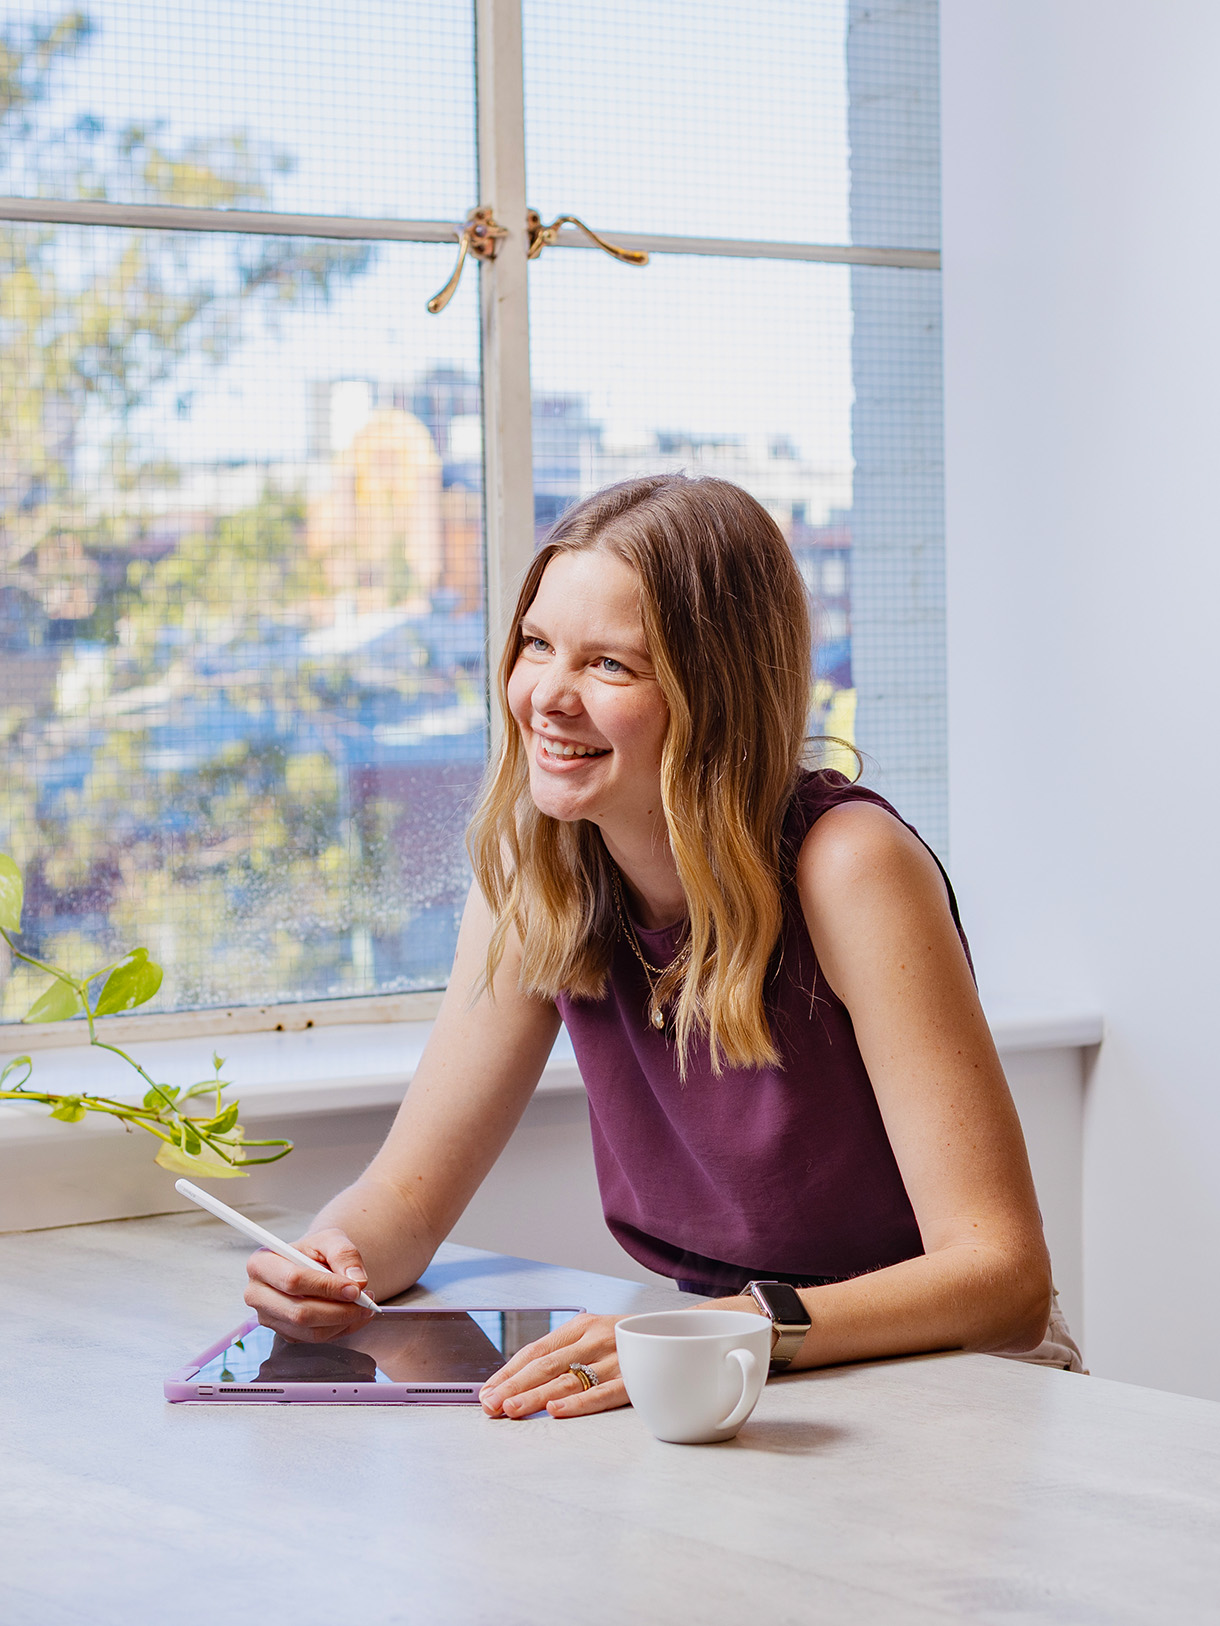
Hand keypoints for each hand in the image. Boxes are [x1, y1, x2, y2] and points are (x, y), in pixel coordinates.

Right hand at [243, 1228, 375, 1343]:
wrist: (311, 1264)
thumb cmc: (316, 1250)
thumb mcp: (331, 1239)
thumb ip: (345, 1254)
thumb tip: (357, 1280)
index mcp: (261, 1264)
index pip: (293, 1280)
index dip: (326, 1287)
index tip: (355, 1288)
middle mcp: (257, 1294)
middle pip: (299, 1312)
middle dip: (338, 1310)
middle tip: (365, 1301)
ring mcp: (268, 1318)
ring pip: (309, 1331)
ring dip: (343, 1322)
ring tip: (364, 1305)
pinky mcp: (283, 1333)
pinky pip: (315, 1339)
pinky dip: (340, 1329)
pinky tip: (353, 1315)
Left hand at [479, 1312, 627, 1418]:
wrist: (683, 1332)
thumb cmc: (630, 1341)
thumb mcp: (596, 1335)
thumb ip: (567, 1353)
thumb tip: (521, 1381)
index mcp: (582, 1325)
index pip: (536, 1349)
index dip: (508, 1371)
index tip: (486, 1391)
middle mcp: (595, 1339)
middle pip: (546, 1364)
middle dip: (514, 1386)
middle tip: (490, 1405)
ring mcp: (615, 1358)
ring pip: (568, 1380)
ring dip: (535, 1396)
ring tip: (511, 1410)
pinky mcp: (635, 1379)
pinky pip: (602, 1394)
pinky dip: (578, 1403)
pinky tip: (556, 1410)